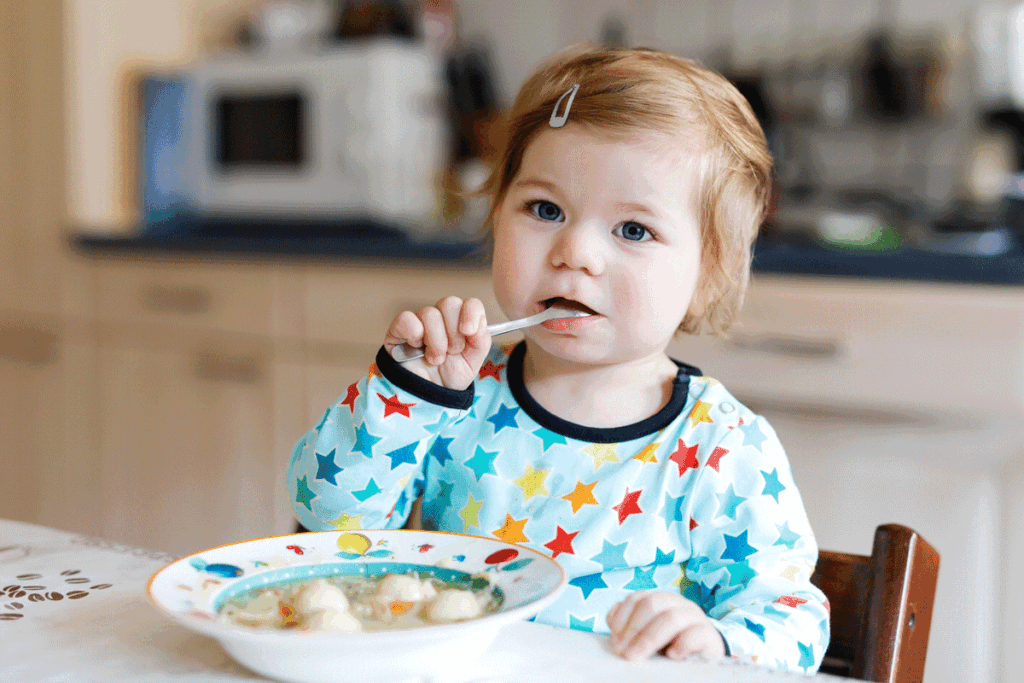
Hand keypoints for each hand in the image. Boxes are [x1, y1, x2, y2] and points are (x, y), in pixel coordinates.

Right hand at [384, 296, 490, 390]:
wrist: (427, 398)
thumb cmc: (449, 377)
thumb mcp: (473, 362)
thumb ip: (481, 340)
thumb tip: (475, 325)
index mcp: (461, 322)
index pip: (470, 303)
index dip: (471, 314)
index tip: (468, 332)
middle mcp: (441, 318)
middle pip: (449, 303)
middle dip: (453, 333)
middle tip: (451, 352)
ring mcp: (419, 322)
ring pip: (430, 313)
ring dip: (436, 342)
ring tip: (435, 359)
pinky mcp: (398, 329)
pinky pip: (406, 319)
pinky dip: (414, 334)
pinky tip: (416, 349)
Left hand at [606, 591, 725, 662]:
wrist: (704, 657)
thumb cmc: (670, 646)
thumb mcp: (647, 636)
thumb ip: (630, 628)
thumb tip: (612, 622)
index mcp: (661, 600)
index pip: (638, 598)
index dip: (623, 617)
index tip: (614, 641)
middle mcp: (678, 603)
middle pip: (653, 604)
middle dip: (634, 629)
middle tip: (624, 652)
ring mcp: (695, 617)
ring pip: (672, 617)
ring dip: (650, 638)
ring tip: (637, 657)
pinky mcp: (710, 635)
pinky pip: (696, 634)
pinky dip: (682, 644)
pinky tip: (671, 656)